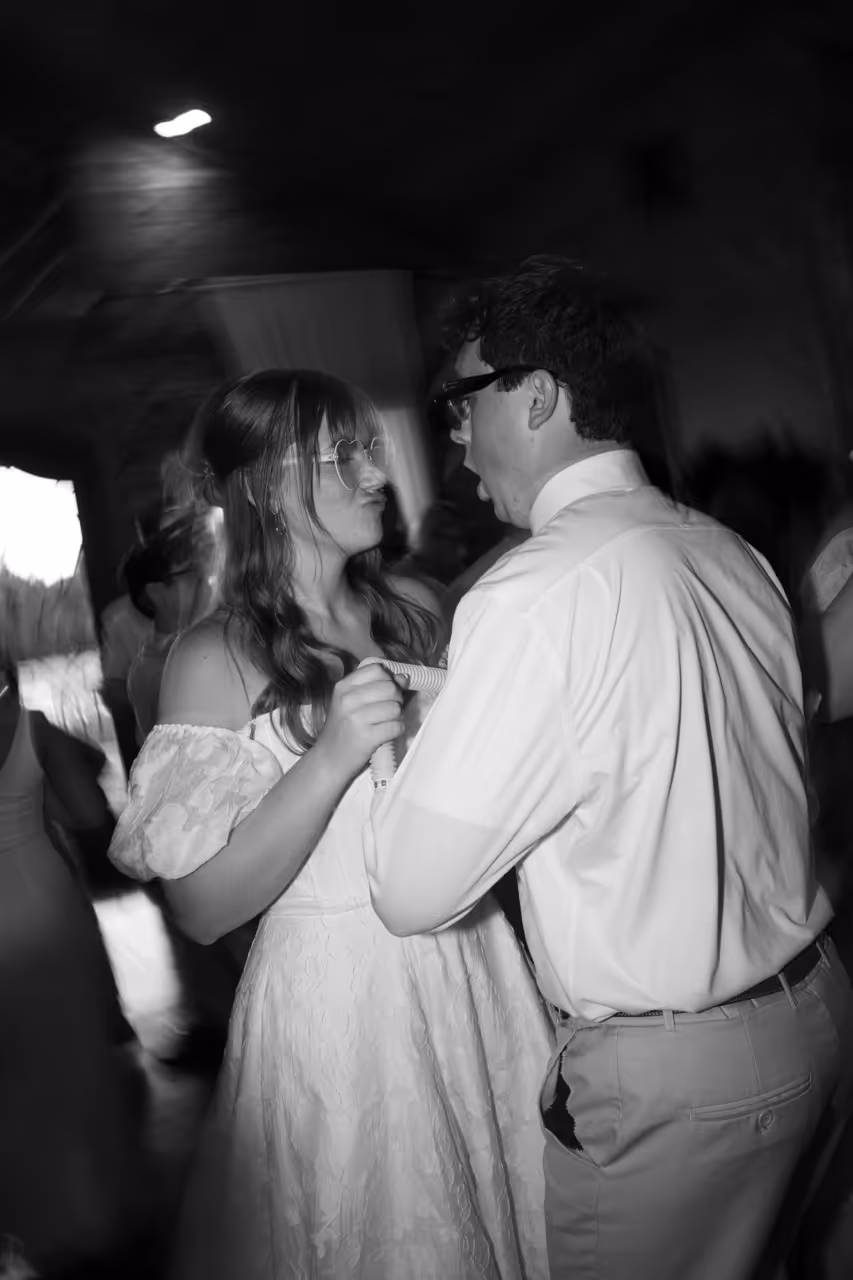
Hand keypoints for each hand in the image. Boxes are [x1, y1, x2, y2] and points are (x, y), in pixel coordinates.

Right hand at [315, 662, 404, 782]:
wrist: (329, 760)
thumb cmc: (342, 729)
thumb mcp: (351, 703)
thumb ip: (376, 687)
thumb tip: (403, 678)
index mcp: (343, 687)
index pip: (377, 670)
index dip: (388, 679)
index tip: (385, 692)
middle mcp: (347, 699)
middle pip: (390, 688)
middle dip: (396, 699)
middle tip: (388, 711)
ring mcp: (356, 718)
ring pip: (395, 708)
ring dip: (397, 717)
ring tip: (386, 723)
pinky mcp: (366, 737)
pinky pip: (396, 726)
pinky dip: (397, 730)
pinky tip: (387, 733)